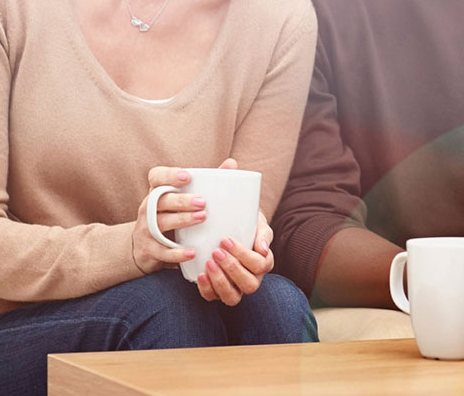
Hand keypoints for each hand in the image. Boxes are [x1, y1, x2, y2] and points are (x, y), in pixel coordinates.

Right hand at [132, 166, 207, 270]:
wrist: (144, 250)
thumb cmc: (171, 219)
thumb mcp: (182, 201)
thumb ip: (206, 183)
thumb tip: (231, 164)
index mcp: (157, 193)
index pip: (156, 177)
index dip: (169, 175)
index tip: (187, 177)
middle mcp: (148, 209)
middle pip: (160, 200)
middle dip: (181, 200)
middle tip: (203, 202)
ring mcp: (146, 230)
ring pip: (160, 222)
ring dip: (181, 220)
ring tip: (202, 218)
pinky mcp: (149, 250)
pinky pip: (162, 251)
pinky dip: (176, 253)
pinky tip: (192, 252)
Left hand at [195, 159, 275, 305]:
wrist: (216, 235)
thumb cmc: (234, 220)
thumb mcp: (239, 206)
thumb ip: (233, 184)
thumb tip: (231, 163)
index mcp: (262, 256)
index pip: (263, 262)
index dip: (246, 255)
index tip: (226, 240)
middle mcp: (252, 275)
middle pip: (251, 283)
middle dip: (233, 268)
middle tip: (216, 250)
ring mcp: (236, 286)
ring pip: (235, 296)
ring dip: (222, 281)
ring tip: (208, 262)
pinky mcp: (218, 292)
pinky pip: (215, 299)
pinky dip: (209, 290)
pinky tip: (199, 276)